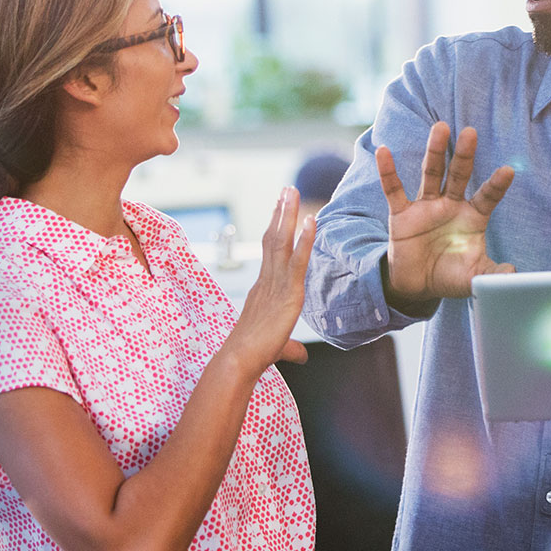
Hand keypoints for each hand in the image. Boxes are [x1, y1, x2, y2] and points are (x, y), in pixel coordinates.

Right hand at [225, 186, 316, 372]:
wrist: (239, 361)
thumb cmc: (254, 355)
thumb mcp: (278, 347)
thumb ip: (291, 348)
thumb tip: (302, 356)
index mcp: (263, 288)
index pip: (270, 251)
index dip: (276, 228)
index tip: (280, 208)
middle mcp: (267, 280)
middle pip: (274, 238)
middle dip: (281, 212)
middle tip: (287, 189)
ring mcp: (276, 283)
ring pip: (282, 241)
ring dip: (288, 214)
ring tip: (292, 190)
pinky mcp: (288, 293)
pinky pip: (297, 261)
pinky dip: (304, 239)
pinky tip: (312, 221)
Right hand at [380, 122, 515, 299]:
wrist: (418, 285)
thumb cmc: (450, 275)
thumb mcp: (475, 277)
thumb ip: (493, 274)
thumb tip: (514, 274)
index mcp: (472, 217)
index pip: (487, 196)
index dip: (496, 185)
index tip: (508, 171)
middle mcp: (450, 205)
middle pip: (459, 175)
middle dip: (464, 155)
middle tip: (470, 132)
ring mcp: (426, 207)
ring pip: (431, 173)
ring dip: (435, 151)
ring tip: (441, 128)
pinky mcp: (402, 214)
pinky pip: (394, 189)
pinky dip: (388, 172)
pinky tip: (384, 151)